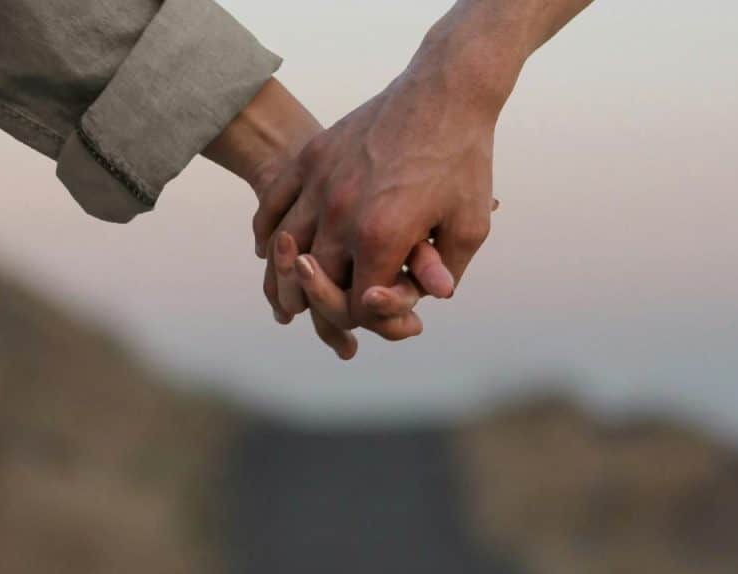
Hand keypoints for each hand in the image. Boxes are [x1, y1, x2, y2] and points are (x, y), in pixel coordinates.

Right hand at [203, 78, 439, 358]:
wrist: (445, 90)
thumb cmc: (463, 160)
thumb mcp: (470, 225)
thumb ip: (445, 271)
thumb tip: (430, 300)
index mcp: (382, 236)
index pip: (357, 303)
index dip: (368, 318)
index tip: (380, 308)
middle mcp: (342, 212)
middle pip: (314, 279)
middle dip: (324, 302)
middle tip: (332, 307)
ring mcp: (321, 181)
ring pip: (285, 246)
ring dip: (286, 276)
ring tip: (293, 293)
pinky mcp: (312, 157)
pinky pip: (273, 204)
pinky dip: (267, 233)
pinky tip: (271, 249)